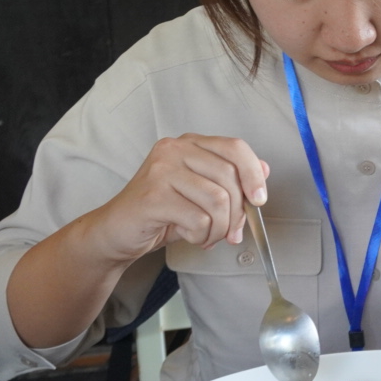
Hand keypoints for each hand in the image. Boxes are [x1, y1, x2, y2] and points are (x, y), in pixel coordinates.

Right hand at [88, 134, 269, 263]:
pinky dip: (203, 237)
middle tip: (230, 232)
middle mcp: (174, 150)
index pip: (235, 147)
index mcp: (188, 144)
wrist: (116, 232)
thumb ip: (231, 179)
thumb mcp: (201, 193)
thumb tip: (264, 169)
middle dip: (237, 213)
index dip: (254, 174)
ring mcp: (161, 171)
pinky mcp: (153, 197)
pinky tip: (191, 237)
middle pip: (230, 177)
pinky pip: (199, 220)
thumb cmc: (161, 213)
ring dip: (220, 228)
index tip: (260, 199)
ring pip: (218, 200)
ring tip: (207, 236)